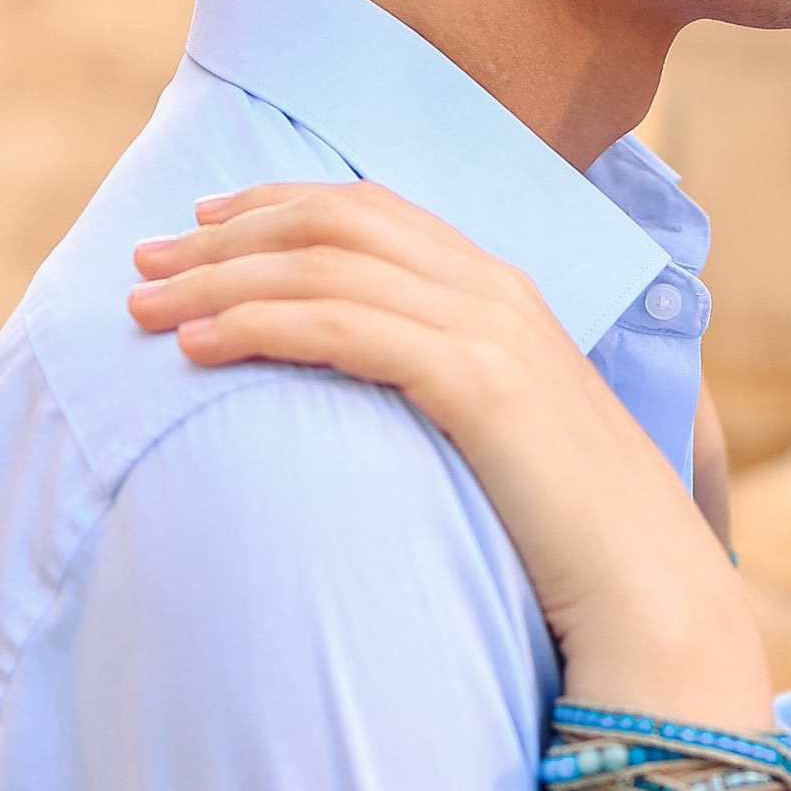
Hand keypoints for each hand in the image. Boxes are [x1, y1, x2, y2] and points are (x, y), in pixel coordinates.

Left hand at [129, 180, 773, 737]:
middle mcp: (496, 288)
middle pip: (334, 219)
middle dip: (227, 231)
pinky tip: (198, 347)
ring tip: (143, 306)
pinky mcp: (476, 380)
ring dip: (219, 277)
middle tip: (143, 258)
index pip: (371, 208)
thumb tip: (360, 392)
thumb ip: (439, 388)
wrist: (647, 586)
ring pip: (324, 265)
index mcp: (502, 289)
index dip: (276, 204)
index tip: (201, 221)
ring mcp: (491, 327)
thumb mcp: (499, 436)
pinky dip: (257, 324)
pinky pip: (339, 327)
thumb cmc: (567, 533)